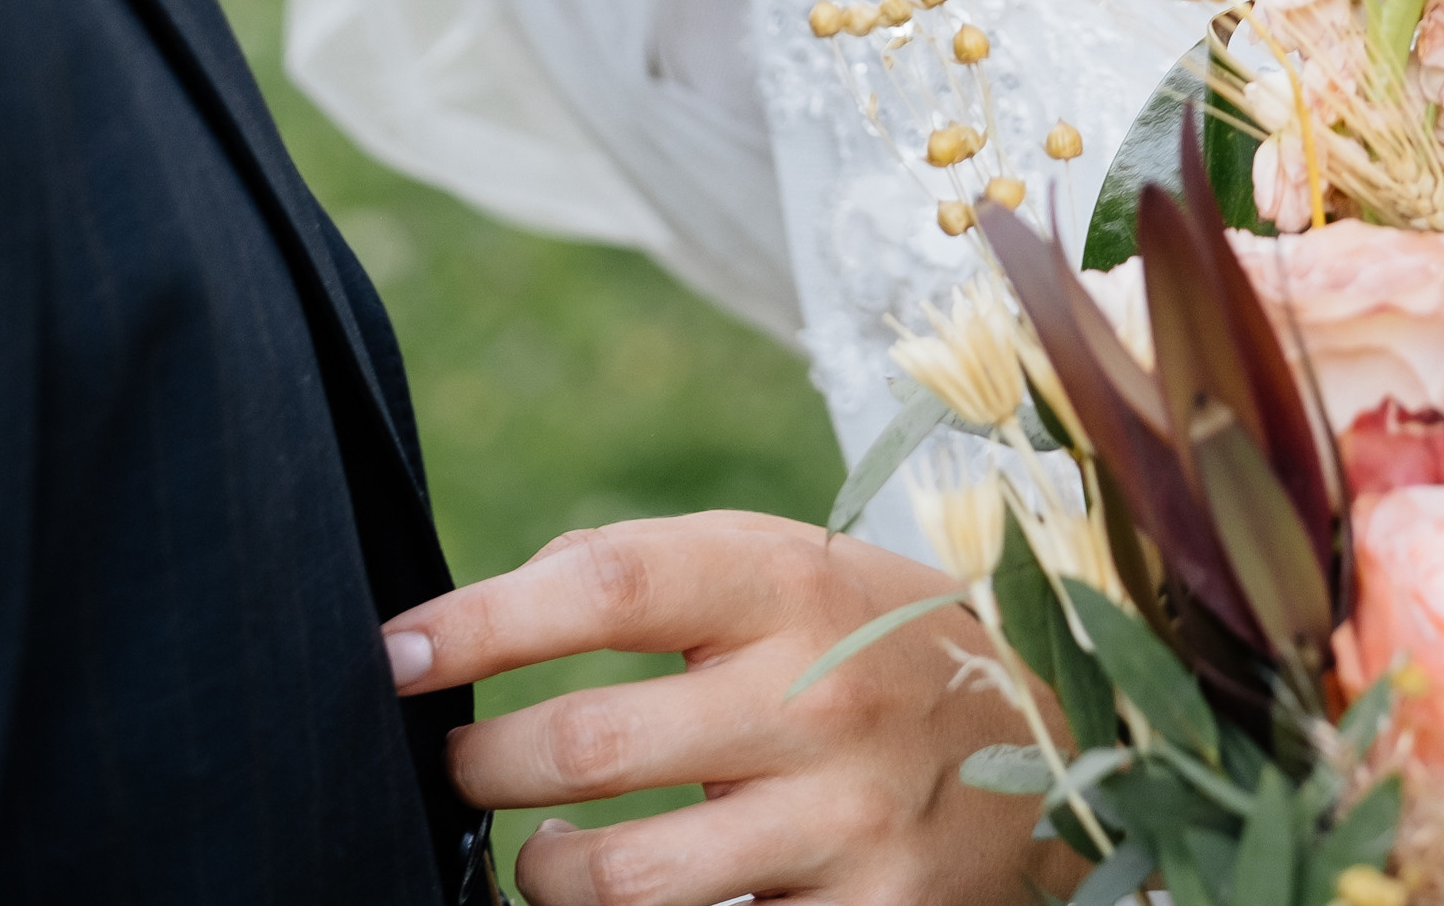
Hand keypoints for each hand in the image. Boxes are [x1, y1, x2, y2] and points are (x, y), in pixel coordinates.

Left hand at [383, 513, 1077, 905]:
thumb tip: (498, 600)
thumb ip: (661, 574)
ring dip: (542, 872)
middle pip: (586, 744)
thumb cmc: (872, 643)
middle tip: (463, 765)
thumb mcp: (793, 571)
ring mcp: (843, 820)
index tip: (393, 651)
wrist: (1050, 740)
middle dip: (483, 765)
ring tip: (547, 852)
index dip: (481, 620)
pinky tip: (635, 900)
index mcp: (791, 584)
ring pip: (616, 879)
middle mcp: (817, 696)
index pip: (606, 586)